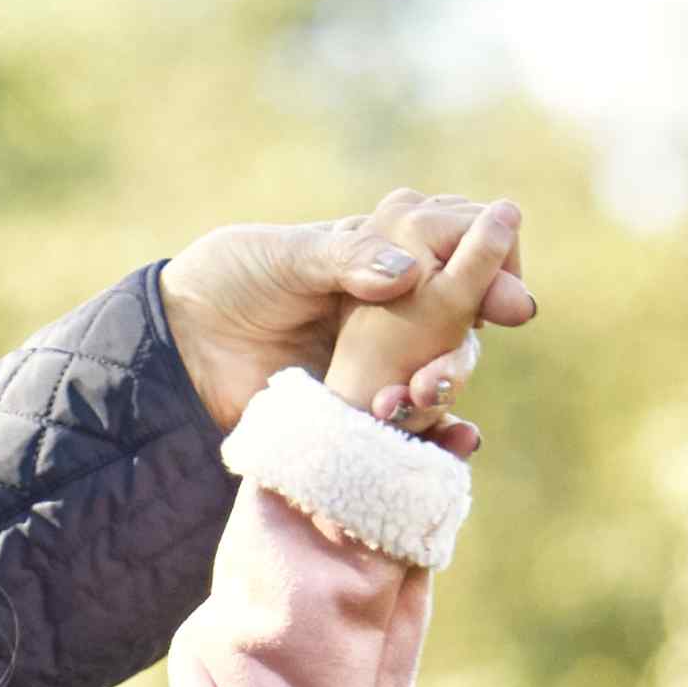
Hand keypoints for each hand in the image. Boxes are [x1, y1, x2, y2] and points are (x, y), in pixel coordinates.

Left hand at [164, 186, 540, 422]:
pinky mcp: (362, 403)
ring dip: (449, 381)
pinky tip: (455, 442)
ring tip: (423, 394)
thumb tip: (408, 273)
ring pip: (444, 366)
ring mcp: (384, 356)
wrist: (180, 344)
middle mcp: (397, 302)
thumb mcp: (287, 257)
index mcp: (386, 250)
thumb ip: (346, 259)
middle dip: (476, 330)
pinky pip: (414, 421)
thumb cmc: (232, 279)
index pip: (460, 244)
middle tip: (484, 340)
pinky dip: (440, 434)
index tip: (507, 297)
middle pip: (466, 312)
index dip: (492, 263)